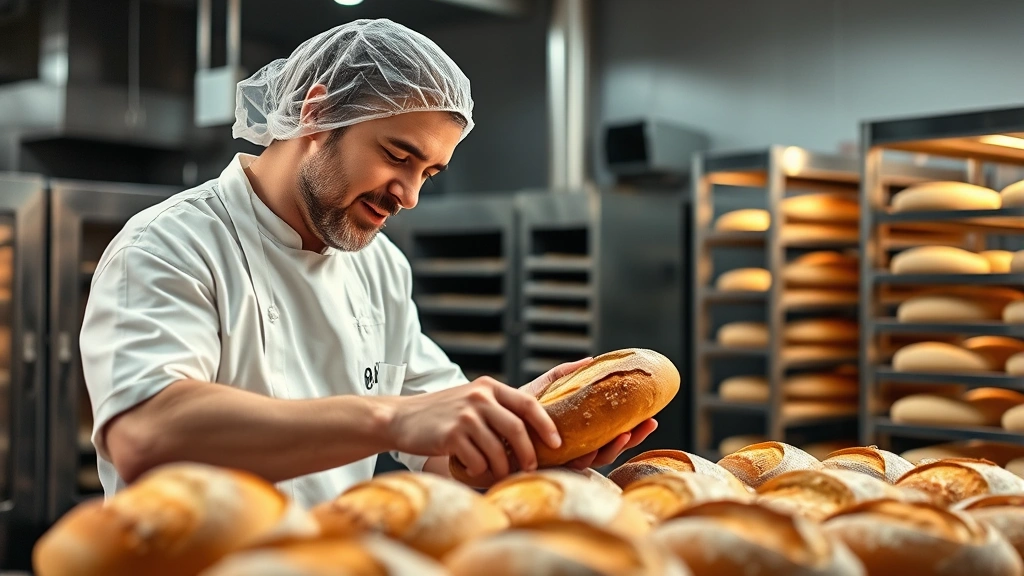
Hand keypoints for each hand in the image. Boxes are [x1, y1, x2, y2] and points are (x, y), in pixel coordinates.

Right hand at [383, 377, 560, 480]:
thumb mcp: (473, 399)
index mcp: (489, 387)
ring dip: (502, 468)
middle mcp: (479, 397)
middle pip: (517, 429)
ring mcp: (465, 416)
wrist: (401, 418)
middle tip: (530, 467)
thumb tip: (535, 432)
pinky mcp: (450, 435)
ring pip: (498, 450)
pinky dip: (479, 470)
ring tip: (498, 472)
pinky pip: (477, 461)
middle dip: (528, 453)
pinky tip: (471, 467)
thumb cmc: (443, 414)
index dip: (546, 425)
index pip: (528, 404)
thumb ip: (499, 408)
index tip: (556, 443)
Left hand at [520, 357, 658, 470]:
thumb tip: (592, 359)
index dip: (633, 429)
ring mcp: (562, 459)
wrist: (489, 423)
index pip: (612, 434)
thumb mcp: (544, 388)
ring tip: (624, 432)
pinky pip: (570, 465)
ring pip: (595, 459)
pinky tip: (594, 446)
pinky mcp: (548, 466)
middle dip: (631, 439)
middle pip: (611, 448)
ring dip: (612, 447)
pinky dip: (585, 456)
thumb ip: (566, 376)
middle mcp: (574, 449)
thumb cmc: (516, 409)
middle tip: (648, 424)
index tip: (652, 418)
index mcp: (579, 434)